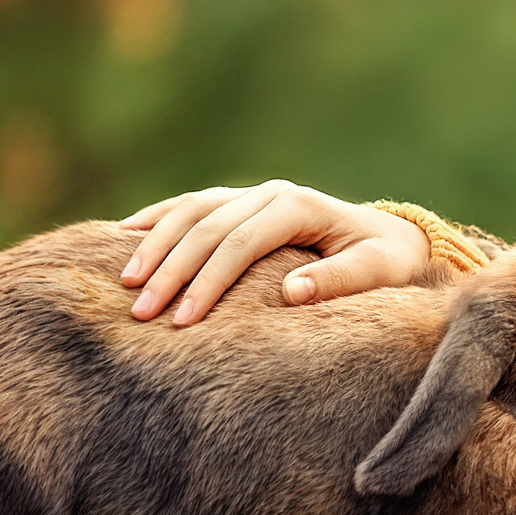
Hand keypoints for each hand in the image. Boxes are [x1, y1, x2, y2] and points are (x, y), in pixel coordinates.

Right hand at [117, 180, 431, 324]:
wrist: (392, 237)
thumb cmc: (387, 261)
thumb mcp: (378, 271)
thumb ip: (340, 280)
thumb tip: (292, 292)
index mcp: (299, 206)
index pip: (241, 243)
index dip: (209, 280)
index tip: (183, 321)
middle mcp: (271, 193)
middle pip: (207, 227)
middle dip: (170, 270)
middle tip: (139, 312)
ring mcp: (253, 194)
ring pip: (190, 210)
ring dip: (154, 244)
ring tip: (124, 282)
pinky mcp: (240, 202)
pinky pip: (189, 206)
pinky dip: (156, 219)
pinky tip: (122, 235)